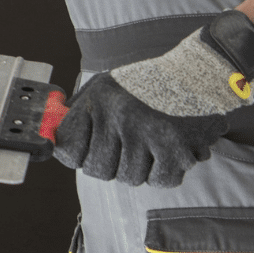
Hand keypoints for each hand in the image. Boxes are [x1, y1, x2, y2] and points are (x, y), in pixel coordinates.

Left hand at [49, 73, 225, 187]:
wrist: (200, 71)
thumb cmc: (149, 83)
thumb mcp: (104, 87)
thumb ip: (78, 112)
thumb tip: (53, 139)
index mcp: (98, 100)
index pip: (69, 150)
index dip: (78, 156)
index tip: (89, 152)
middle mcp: (118, 116)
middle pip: (99, 170)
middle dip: (112, 165)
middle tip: (129, 146)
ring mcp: (147, 133)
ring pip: (129, 178)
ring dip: (141, 167)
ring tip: (153, 142)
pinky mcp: (176, 149)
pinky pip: (159, 181)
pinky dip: (165, 172)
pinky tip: (169, 149)